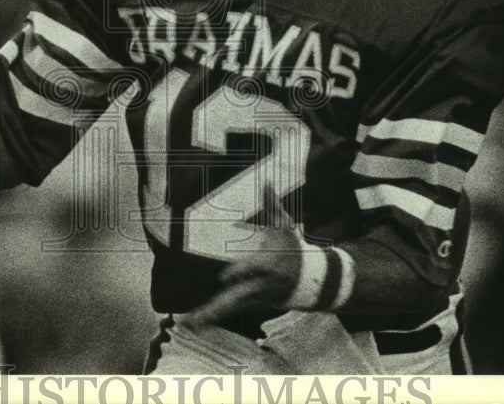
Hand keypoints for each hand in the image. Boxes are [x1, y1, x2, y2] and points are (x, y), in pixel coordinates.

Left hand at [192, 186, 303, 322]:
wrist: (313, 280)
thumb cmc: (294, 247)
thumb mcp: (285, 226)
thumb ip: (272, 205)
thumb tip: (266, 180)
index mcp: (268, 263)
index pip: (253, 269)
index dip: (239, 272)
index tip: (223, 276)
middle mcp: (261, 284)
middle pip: (238, 297)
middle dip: (217, 306)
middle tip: (196, 315)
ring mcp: (257, 297)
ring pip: (232, 307)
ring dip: (211, 315)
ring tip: (190, 323)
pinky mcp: (254, 303)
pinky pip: (232, 310)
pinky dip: (215, 317)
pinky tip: (197, 322)